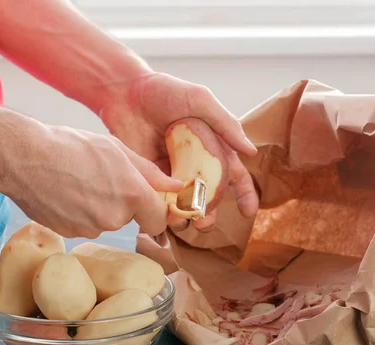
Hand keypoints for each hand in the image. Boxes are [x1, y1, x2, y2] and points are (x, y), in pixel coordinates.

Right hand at [9, 125, 182, 238]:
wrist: (24, 158)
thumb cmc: (70, 146)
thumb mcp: (116, 149)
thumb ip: (149, 172)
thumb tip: (175, 186)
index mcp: (132, 195)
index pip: (159, 220)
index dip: (156, 212)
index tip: (150, 205)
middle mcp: (114, 218)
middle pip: (130, 218)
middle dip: (123, 202)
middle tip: (103, 178)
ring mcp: (90, 229)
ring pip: (106, 221)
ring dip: (100, 207)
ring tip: (80, 182)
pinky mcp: (70, 233)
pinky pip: (85, 225)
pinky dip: (80, 213)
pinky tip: (67, 193)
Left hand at [99, 72, 259, 231]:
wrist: (123, 92)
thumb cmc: (165, 91)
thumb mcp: (200, 100)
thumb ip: (226, 124)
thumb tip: (251, 152)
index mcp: (212, 148)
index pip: (234, 176)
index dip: (244, 195)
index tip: (247, 211)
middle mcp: (194, 165)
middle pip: (208, 198)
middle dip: (209, 214)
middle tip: (204, 223)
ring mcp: (170, 174)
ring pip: (183, 204)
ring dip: (184, 218)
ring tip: (181, 221)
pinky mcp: (148, 178)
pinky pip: (157, 201)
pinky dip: (160, 214)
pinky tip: (160, 223)